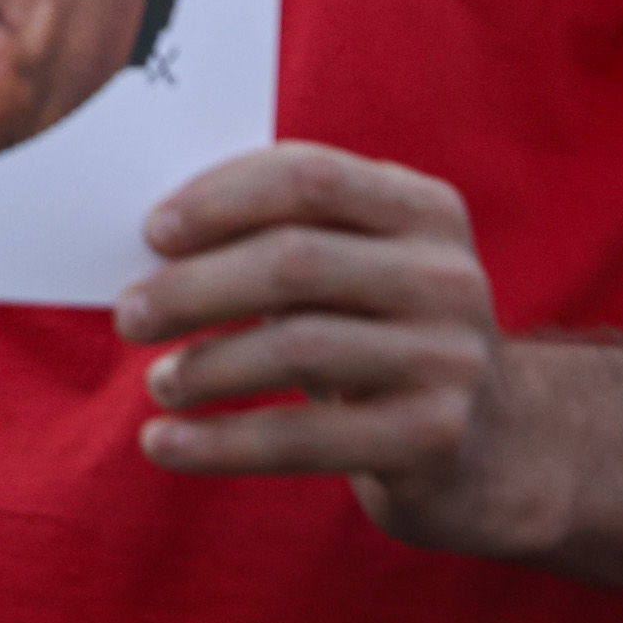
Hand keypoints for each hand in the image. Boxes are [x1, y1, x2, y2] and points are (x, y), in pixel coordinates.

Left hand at [121, 142, 551, 557]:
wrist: (494, 446)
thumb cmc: (380, 331)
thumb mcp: (354, 268)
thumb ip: (280, 238)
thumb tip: (150, 244)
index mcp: (422, 207)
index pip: (310, 176)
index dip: (221, 197)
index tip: (152, 232)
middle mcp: (447, 275)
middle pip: (295, 261)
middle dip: (195, 286)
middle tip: (128, 314)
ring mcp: (450, 359)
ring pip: (298, 348)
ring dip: (206, 367)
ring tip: (160, 380)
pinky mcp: (434, 439)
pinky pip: (304, 440)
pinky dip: (219, 444)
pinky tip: (164, 444)